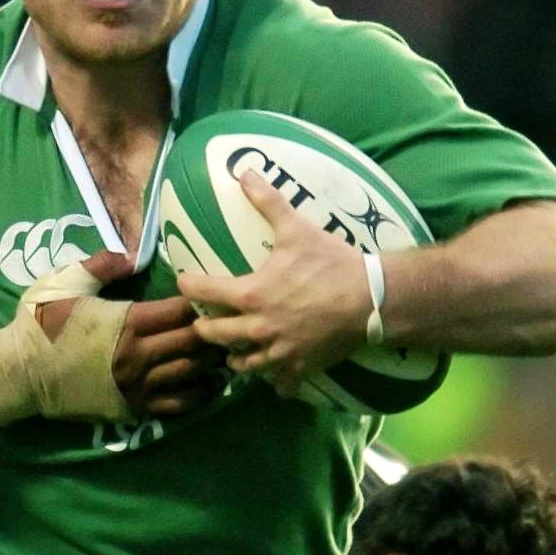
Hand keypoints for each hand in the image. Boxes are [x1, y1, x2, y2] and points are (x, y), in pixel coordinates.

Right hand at [0, 252, 222, 423]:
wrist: (19, 373)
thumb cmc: (40, 324)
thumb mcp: (65, 281)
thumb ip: (102, 265)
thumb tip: (132, 254)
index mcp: (128, 321)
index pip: (181, 310)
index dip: (201, 301)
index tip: (211, 295)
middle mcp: (139, 355)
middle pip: (194, 341)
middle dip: (213, 330)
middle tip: (227, 321)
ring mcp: (138, 385)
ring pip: (191, 372)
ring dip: (210, 361)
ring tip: (226, 349)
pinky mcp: (133, 409)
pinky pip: (178, 404)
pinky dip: (199, 394)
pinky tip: (211, 384)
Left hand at [178, 170, 376, 396]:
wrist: (371, 299)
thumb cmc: (330, 263)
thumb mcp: (297, 228)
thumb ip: (267, 201)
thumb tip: (244, 171)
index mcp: (250, 295)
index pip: (203, 292)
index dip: (189, 285)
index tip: (185, 282)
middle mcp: (257, 328)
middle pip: (214, 336)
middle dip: (205, 327)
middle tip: (205, 321)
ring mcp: (278, 352)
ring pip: (243, 364)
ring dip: (235, 356)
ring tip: (235, 348)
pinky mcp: (300, 367)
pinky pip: (278, 383)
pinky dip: (273, 380)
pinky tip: (273, 374)